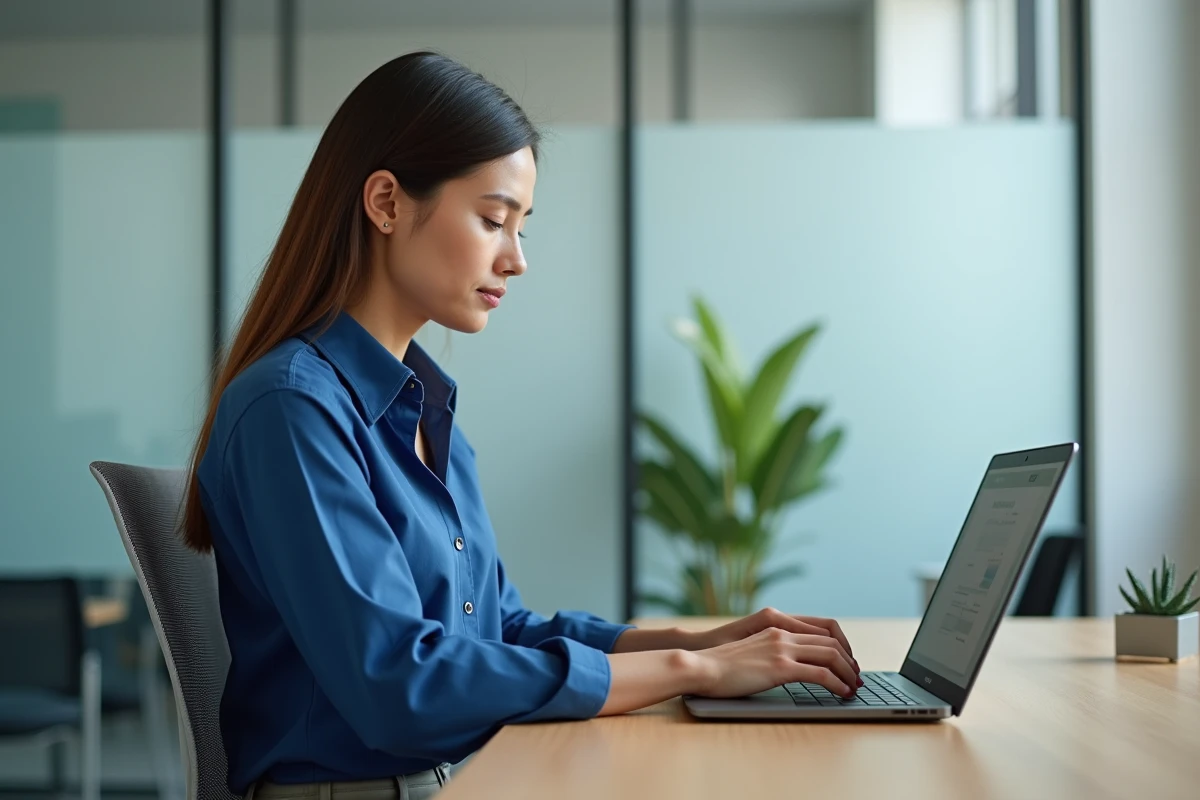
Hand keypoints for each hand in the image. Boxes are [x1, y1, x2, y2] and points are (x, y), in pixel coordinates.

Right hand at [690, 627, 859, 698]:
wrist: (702, 665)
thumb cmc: (721, 664)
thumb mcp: (751, 651)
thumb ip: (770, 651)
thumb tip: (786, 666)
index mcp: (776, 627)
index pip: (821, 629)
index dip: (840, 646)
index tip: (846, 662)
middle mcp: (782, 633)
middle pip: (831, 641)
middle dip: (849, 661)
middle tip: (856, 677)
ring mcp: (782, 649)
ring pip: (831, 655)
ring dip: (848, 673)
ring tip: (853, 687)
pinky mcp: (780, 667)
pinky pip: (820, 673)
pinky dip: (837, 684)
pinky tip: (841, 693)